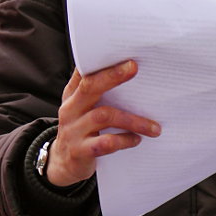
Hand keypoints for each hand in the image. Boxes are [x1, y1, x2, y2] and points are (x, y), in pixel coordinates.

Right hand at [46, 59, 160, 187]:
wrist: (62, 163)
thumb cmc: (80, 128)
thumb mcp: (81, 107)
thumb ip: (96, 90)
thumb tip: (127, 69)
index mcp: (72, 94)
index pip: (83, 72)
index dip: (100, 61)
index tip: (121, 52)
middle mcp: (70, 109)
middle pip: (90, 87)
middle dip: (113, 76)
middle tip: (134, 68)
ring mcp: (73, 130)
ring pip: (103, 116)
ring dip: (132, 119)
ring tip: (154, 127)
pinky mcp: (80, 151)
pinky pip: (105, 143)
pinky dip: (123, 140)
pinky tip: (136, 139)